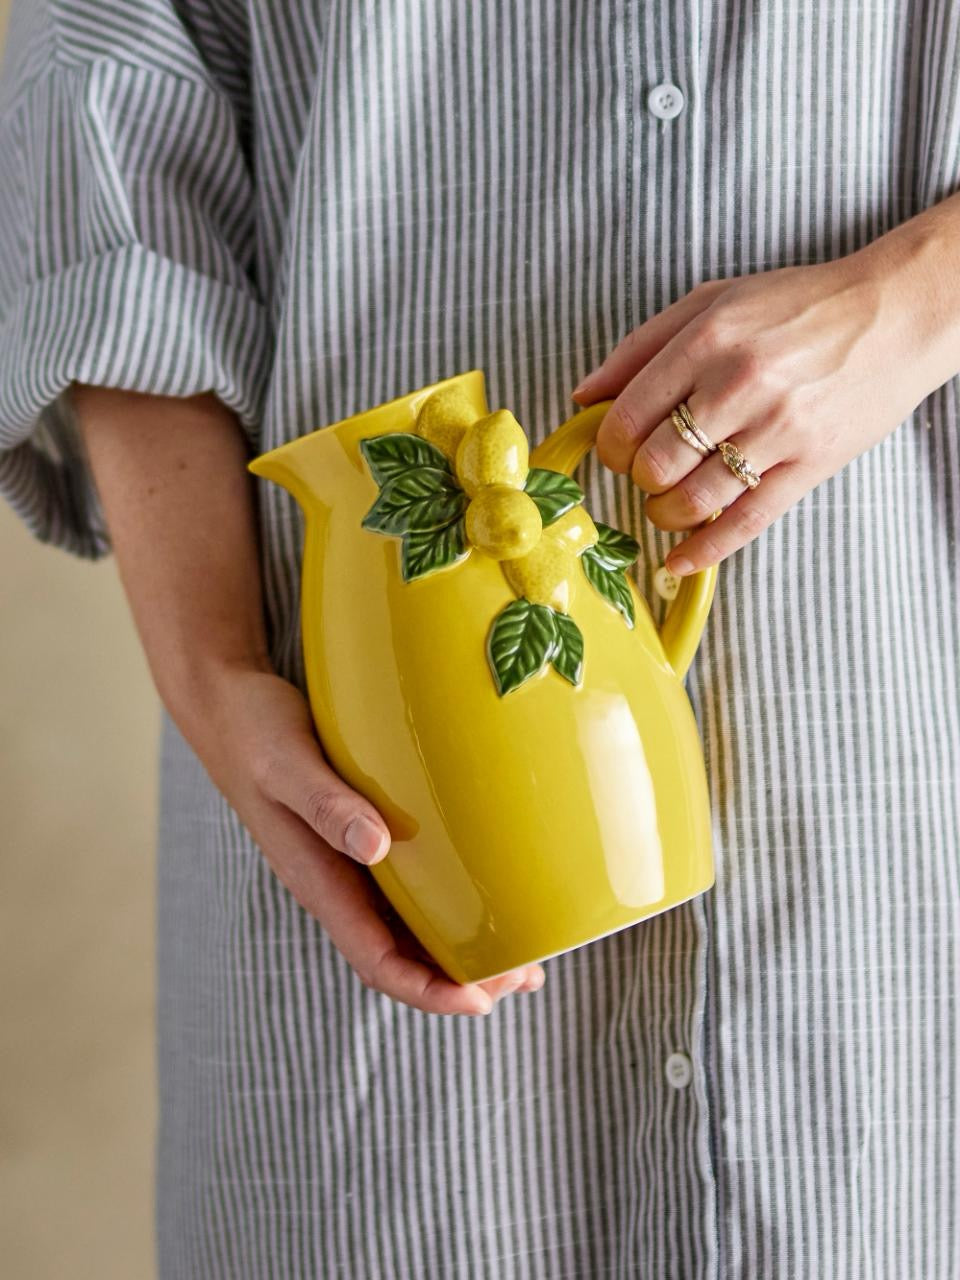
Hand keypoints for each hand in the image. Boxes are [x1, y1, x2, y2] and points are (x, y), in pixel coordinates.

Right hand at [180, 659, 545, 1015]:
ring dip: (464, 948)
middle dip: (463, 978)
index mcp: (319, 881)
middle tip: (527, 977)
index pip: (377, 961)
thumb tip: (377, 846)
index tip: (481, 1002)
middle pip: (404, 956)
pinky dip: (452, 902)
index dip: (428, 991)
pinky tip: (488, 890)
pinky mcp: (361, 836)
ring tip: (524, 953)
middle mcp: (338, 884)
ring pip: (412, 927)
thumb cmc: (256, 731)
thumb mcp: (287, 763)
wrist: (230, 707)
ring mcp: (350, 863)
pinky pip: (412, 887)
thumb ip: (327, 805)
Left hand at [570, 243, 951, 576]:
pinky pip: (745, 521)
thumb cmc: (797, 306)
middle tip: (648, 472)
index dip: (608, 446)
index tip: (616, 450)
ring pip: (693, 501)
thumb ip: (641, 347)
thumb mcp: (713, 303)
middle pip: (654, 465)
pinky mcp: (810, 464)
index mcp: (706, 340)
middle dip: (637, 479)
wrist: (894, 313)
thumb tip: (583, 397)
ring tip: (669, 502)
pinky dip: (704, 550)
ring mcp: (777, 429)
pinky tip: (679, 560)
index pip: (626, 417)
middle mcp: (739, 385)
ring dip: (665, 514)